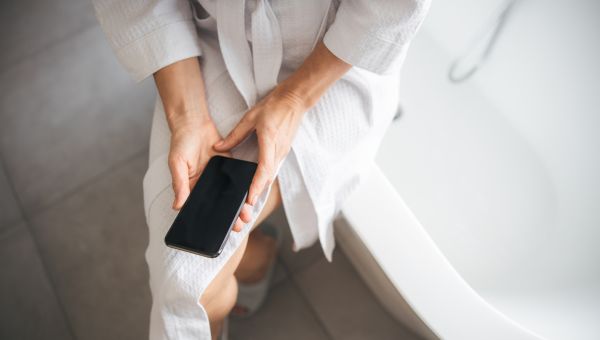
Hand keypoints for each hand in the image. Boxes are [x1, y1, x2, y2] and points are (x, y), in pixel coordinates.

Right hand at [155, 57, 257, 232]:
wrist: (194, 123)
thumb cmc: (181, 143)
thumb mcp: (177, 164)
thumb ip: (179, 184)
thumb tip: (177, 205)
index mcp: (191, 188)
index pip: (201, 209)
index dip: (211, 220)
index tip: (220, 231)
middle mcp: (206, 186)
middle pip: (218, 206)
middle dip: (229, 216)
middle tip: (239, 226)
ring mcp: (218, 178)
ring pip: (229, 196)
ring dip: (238, 206)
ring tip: (246, 214)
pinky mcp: (229, 168)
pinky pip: (237, 181)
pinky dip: (244, 189)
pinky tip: (250, 196)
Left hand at [213, 88, 305, 205]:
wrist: (295, 100)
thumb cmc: (274, 106)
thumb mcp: (251, 118)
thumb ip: (235, 135)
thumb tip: (219, 148)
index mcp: (270, 141)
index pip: (264, 169)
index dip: (256, 186)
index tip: (249, 198)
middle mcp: (278, 151)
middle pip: (268, 178)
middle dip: (257, 193)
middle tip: (246, 207)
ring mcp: (282, 152)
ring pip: (271, 175)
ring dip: (261, 188)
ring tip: (249, 200)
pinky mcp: (283, 151)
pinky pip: (273, 169)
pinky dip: (265, 179)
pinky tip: (257, 184)